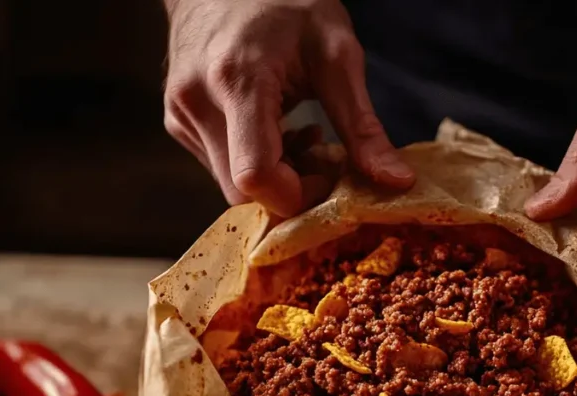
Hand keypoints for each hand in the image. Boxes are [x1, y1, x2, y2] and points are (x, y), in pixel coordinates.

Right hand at [163, 0, 414, 217]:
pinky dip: (257, 163)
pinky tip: (278, 130)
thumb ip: (362, 126)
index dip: (299, 195)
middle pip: (244, 193)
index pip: (256, 176)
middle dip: (291, 190)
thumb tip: (398, 183)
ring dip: (276, 178)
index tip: (332, 175)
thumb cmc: (285, 3)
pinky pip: (222, 169)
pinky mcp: (177, 122)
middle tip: (326, 157)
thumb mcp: (337, 54)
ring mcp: (180, 115)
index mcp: (237, 81)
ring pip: (233, 187)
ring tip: (305, 135)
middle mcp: (197, 103)